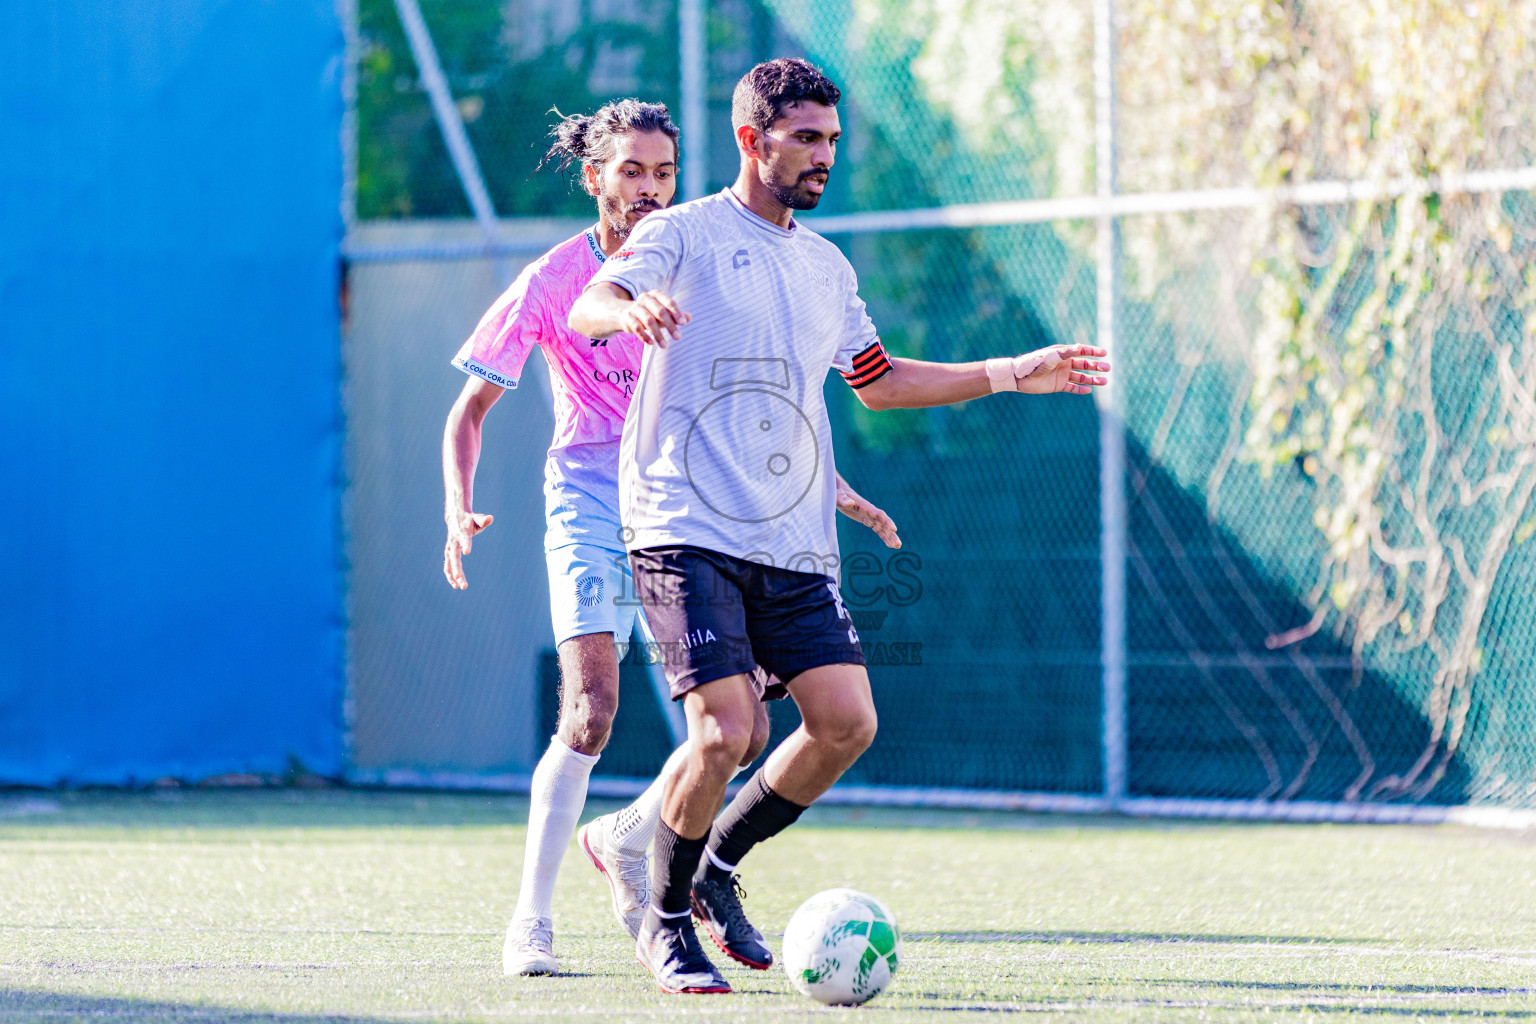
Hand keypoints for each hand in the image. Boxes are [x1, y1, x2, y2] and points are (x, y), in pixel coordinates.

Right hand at [444, 509, 493, 588]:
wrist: (455, 518)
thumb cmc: (470, 520)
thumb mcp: (477, 519)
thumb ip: (483, 520)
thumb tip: (490, 518)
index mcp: (462, 533)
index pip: (464, 539)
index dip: (466, 544)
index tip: (467, 552)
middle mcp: (453, 542)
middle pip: (454, 556)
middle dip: (456, 567)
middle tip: (460, 578)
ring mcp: (449, 549)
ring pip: (449, 564)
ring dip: (453, 575)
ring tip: (459, 586)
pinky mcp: (448, 554)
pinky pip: (447, 566)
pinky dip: (450, 576)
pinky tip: (456, 585)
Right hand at [620, 290, 690, 347]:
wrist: (624, 314)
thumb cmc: (648, 313)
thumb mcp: (663, 313)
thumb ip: (675, 315)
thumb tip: (689, 317)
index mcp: (656, 295)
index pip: (669, 302)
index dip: (677, 312)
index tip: (683, 323)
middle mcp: (645, 298)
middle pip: (660, 311)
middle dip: (670, 325)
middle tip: (678, 337)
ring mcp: (635, 307)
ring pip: (649, 321)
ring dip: (658, 334)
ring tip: (665, 345)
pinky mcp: (627, 317)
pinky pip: (637, 328)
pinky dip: (645, 336)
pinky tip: (651, 343)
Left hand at [835, 476, 900, 548]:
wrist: (839, 491)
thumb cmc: (837, 493)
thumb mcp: (838, 496)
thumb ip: (843, 499)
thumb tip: (850, 503)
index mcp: (865, 506)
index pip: (879, 514)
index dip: (887, 521)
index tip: (894, 529)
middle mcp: (870, 511)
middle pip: (884, 523)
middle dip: (891, 533)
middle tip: (898, 544)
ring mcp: (869, 516)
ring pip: (882, 527)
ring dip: (890, 536)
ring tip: (898, 546)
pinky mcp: (867, 520)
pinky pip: (877, 529)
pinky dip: (883, 536)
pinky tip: (889, 544)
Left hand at [992, 345, 1110, 394]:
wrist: (1020, 377)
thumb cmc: (1034, 363)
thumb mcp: (1050, 357)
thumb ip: (1065, 353)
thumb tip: (1079, 347)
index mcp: (1063, 353)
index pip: (1081, 351)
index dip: (1093, 351)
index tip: (1104, 353)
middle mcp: (1064, 363)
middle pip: (1084, 364)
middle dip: (1096, 366)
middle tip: (1107, 368)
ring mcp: (1062, 375)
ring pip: (1081, 377)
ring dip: (1092, 379)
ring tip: (1104, 382)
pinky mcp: (1058, 385)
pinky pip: (1072, 387)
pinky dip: (1080, 389)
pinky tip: (1089, 390)